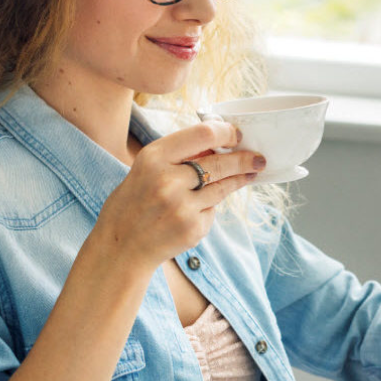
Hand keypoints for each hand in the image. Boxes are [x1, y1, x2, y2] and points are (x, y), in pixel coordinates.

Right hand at [91, 120, 265, 272]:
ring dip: (240, 179)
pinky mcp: (193, 229)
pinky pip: (212, 210)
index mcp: (154, 158)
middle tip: (259, 158)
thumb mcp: (147, 169)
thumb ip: (179, 157)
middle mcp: (168, 181)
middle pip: (220, 163)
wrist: (121, 247)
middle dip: (244, 159)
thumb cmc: (135, 202)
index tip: (237, 135)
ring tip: (251, 173)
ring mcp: (182, 207)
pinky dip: (209, 207)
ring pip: (222, 187)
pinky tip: (197, 210)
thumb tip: (219, 146)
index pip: (202, 134)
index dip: (226, 133)